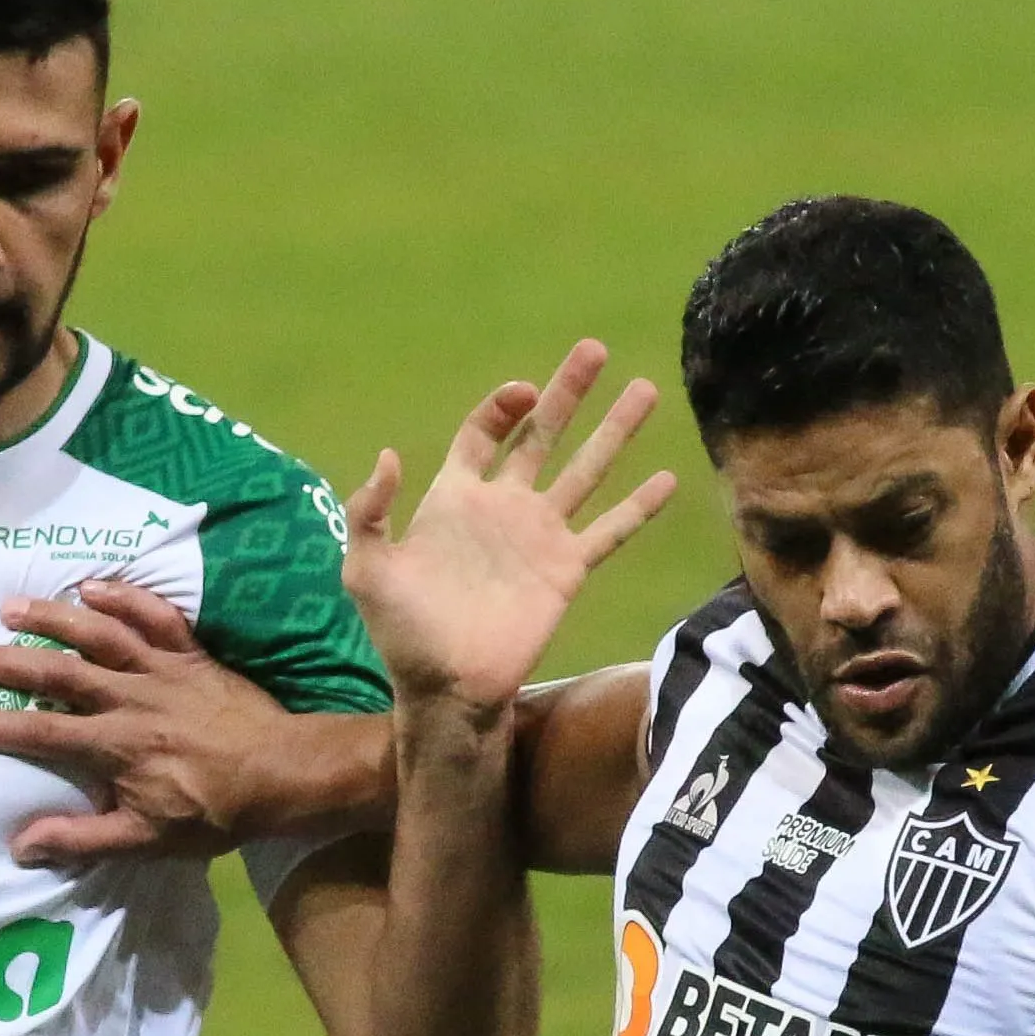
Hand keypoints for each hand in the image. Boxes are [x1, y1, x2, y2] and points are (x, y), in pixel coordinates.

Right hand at [0, 581, 285, 865]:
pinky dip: (124, 597)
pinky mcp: (191, 654)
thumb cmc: (216, 812)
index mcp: (118, 746)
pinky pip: (155, 616)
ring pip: (99, 635)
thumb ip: (83, 837)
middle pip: (60, 674)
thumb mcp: (148, 840)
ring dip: (53, 618)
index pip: (43, 733)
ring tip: (10, 607)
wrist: (285, 773)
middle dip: (9, 663)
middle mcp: (132, 699)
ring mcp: (163, 670)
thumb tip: (21, 843)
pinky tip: (91, 585)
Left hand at [343, 340, 669, 713]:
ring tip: (645, 389)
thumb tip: (389, 456)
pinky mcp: (568, 569)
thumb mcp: (366, 569)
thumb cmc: (401, 632)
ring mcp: (540, 536)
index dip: (500, 408)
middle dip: (567, 391)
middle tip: (594, 349)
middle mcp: (504, 507)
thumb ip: (371, 511)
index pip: (482, 433)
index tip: (523, 392)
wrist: (447, 687)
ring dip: (614, 431)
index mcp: (455, 498)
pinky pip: (610, 530)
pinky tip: (668, 478)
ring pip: (585, 470)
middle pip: (542, 434)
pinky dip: (639, 506)